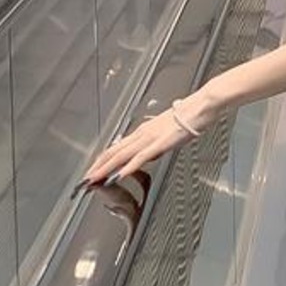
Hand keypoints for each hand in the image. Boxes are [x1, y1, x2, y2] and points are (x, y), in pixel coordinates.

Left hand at [85, 97, 201, 186]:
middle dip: (97, 166)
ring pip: (122, 155)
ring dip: (106, 168)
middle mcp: (141, 134)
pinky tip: (120, 174)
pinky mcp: (160, 143)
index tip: (93, 170)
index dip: (102, 160)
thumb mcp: (167, 134)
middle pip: (113, 152)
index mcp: (142, 132)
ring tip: (94, 178)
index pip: (116, 148)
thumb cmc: (188, 117)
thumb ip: (156, 145)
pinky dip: (129, 166)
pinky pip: (141, 156)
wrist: (200, 106)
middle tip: (85, 179)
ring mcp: (149, 138)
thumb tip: (150, 155)